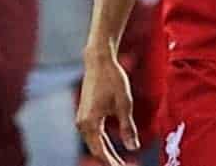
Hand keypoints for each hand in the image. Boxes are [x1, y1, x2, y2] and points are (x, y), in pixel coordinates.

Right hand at [76, 49, 137, 165]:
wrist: (99, 60)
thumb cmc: (112, 79)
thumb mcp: (125, 104)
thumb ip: (127, 128)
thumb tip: (133, 148)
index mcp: (90, 123)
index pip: (101, 152)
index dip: (113, 163)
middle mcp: (82, 123)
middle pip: (96, 150)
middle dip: (110, 161)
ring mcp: (82, 118)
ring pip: (95, 143)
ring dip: (107, 154)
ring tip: (121, 163)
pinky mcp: (85, 114)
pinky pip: (94, 134)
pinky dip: (103, 143)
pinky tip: (112, 150)